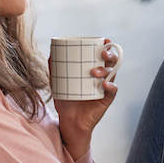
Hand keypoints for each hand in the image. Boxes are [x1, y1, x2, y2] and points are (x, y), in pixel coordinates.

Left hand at [50, 39, 118, 155]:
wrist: (69, 121)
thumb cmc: (66, 101)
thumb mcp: (58, 84)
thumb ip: (55, 70)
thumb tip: (50, 54)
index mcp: (94, 70)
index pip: (104, 55)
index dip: (107, 46)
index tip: (105, 40)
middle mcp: (102, 77)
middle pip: (112, 62)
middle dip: (110, 54)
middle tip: (101, 54)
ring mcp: (105, 88)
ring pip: (112, 74)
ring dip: (106, 70)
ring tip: (94, 72)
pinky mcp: (107, 99)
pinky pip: (113, 91)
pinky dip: (111, 86)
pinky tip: (105, 84)